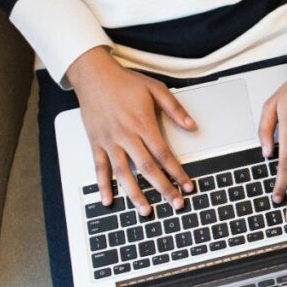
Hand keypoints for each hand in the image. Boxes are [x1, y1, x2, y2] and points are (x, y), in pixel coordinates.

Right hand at [67, 46, 195, 215]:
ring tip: (145, 211)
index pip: (164, 154)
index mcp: (143, 124)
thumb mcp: (156, 89)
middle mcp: (126, 135)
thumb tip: (192, 126)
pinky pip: (99, 167)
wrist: (94, 75)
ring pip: (123, 173)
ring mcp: (109, 141)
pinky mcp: (95, 142)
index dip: (177, 172)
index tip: (187, 185)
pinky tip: (109, 200)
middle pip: (147, 168)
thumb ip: (175, 110)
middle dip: (163, 188)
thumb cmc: (124, 82)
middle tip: (175, 203)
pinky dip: (103, 185)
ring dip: (135, 194)